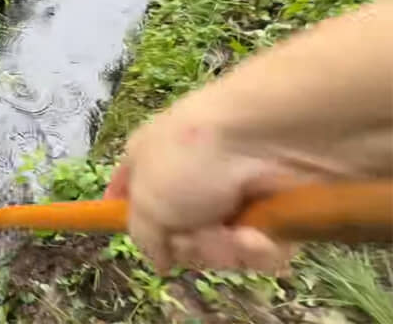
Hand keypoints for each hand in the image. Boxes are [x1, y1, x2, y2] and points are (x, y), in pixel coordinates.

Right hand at [103, 106, 343, 274]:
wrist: (267, 138)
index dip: (133, 221)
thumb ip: (142, 236)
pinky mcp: (270, 211)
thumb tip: (160, 260)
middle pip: (178, 236)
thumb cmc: (191, 160)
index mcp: (148, 162)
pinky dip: (257, 246)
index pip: (129, 194)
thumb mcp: (146, 201)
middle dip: (189, 245)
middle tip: (194, 237)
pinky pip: (257, 249)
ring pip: (220, 249)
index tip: (145, 245)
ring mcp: (231, 196)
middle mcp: (188, 179)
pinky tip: (259, 234)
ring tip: (234, 233)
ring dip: (225, 248)